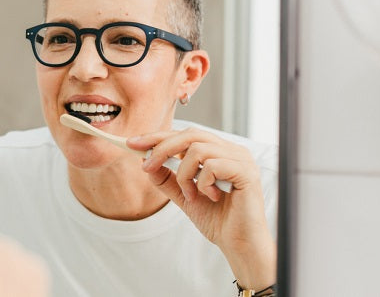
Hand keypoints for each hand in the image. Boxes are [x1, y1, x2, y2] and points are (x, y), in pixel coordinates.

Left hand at [127, 128, 275, 290]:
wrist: (238, 244)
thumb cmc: (217, 220)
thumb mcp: (184, 195)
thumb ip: (167, 178)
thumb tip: (145, 160)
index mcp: (220, 152)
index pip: (186, 135)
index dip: (158, 137)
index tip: (133, 144)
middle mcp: (232, 151)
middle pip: (190, 135)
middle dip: (162, 149)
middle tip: (146, 166)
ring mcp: (241, 160)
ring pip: (197, 149)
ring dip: (184, 174)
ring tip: (190, 194)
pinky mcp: (246, 172)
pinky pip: (212, 165)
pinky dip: (203, 182)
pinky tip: (211, 197)